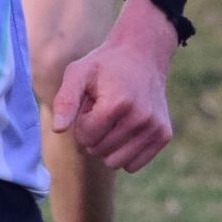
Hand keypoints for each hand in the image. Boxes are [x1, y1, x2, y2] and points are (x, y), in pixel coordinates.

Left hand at [49, 0, 177, 172]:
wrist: (142, 55)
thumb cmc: (104, 66)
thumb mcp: (78, 74)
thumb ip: (65, 101)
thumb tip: (58, 130)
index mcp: (117, 103)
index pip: (85, 137)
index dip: (82, 121)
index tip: (91, 103)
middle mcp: (140, 117)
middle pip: (98, 150)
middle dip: (94, 133)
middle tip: (103, 110)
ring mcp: (155, 128)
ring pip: (115, 162)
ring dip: (108, 145)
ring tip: (114, 120)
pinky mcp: (163, 135)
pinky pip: (133, 165)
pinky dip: (124, 152)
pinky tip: (127, 129)